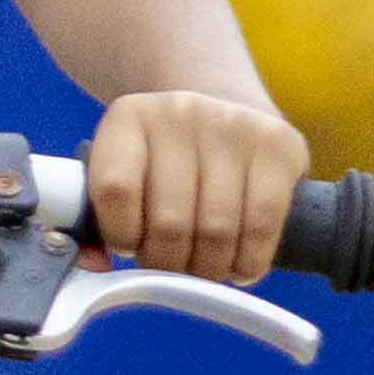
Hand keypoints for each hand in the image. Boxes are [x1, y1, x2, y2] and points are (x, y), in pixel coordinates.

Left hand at [83, 86, 308, 284]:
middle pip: (170, 222)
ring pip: (216, 231)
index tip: (131, 245)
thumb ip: (99, 220)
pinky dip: (247, 262)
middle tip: (171, 266)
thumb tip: (94, 265)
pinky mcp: (279, 146)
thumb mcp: (126, 170)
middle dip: (168, 264)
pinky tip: (238, 264)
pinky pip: (261, 226)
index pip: (115, 191)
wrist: (225, 106)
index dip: (122, 236)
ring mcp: (234, 125)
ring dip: (207, 268)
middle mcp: (180, 112)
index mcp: (129, 118)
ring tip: (203, 266)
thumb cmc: (167, 159)